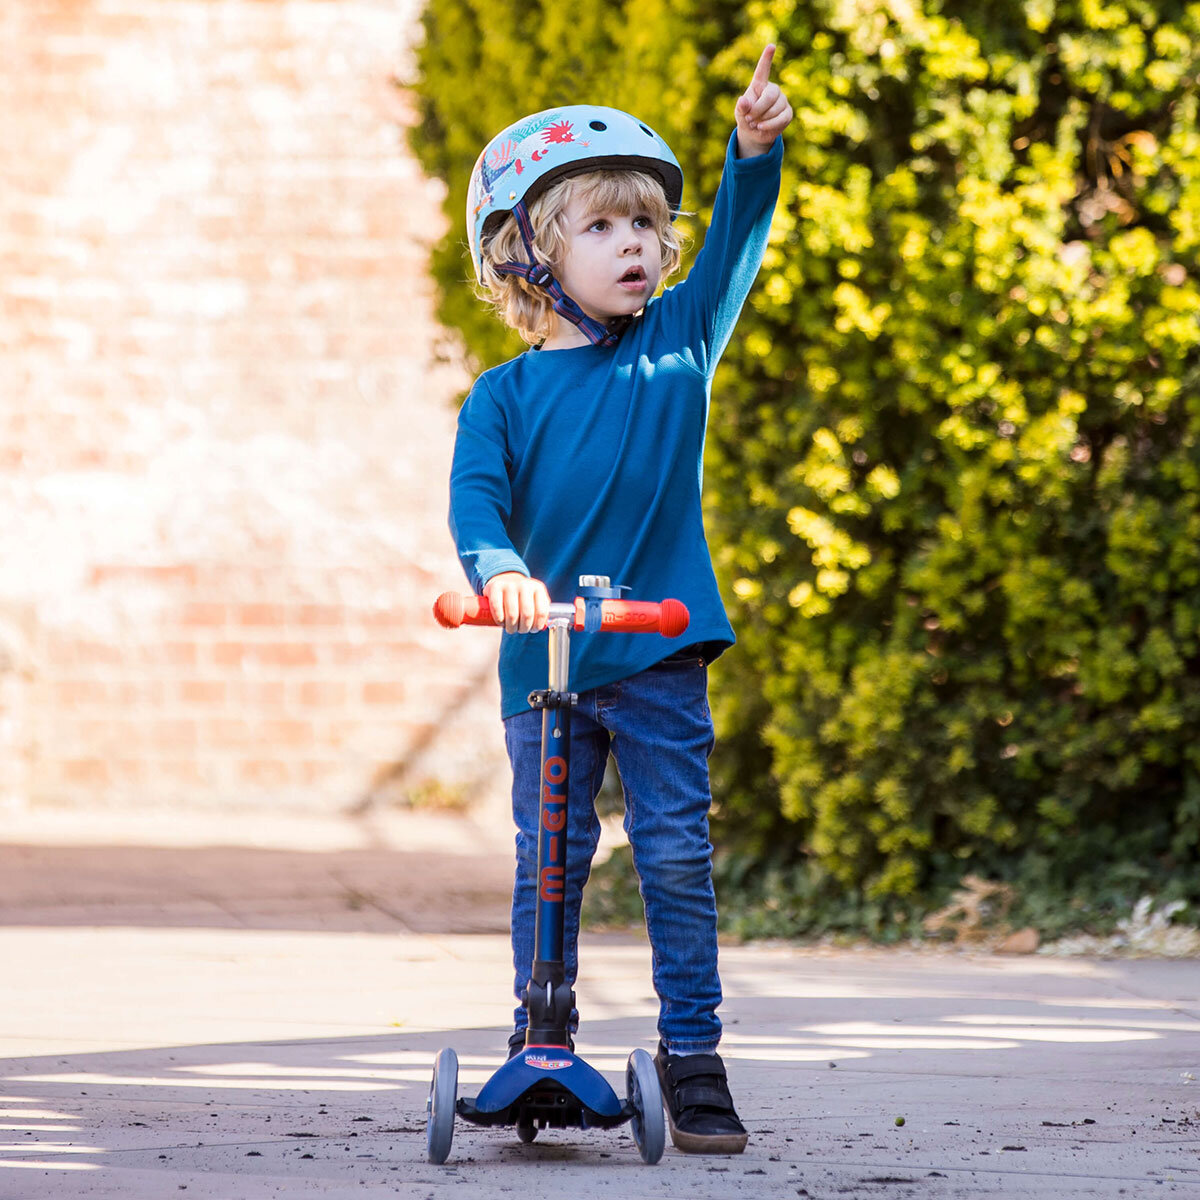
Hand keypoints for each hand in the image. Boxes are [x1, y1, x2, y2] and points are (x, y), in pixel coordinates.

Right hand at [483, 571, 550, 633]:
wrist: (504, 579)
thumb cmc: (522, 596)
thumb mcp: (535, 598)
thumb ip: (542, 610)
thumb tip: (543, 627)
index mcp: (538, 588)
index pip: (542, 612)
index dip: (537, 625)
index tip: (532, 630)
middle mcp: (525, 585)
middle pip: (527, 614)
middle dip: (524, 628)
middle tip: (520, 630)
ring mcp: (509, 585)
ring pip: (512, 614)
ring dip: (511, 627)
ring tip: (511, 628)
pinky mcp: (495, 587)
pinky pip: (497, 609)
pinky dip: (499, 620)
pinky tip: (501, 622)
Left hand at [735, 43, 792, 157]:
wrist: (755, 133)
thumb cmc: (746, 118)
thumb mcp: (740, 113)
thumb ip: (741, 107)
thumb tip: (742, 101)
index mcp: (759, 85)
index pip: (763, 70)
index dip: (767, 58)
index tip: (771, 46)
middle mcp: (772, 89)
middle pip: (770, 96)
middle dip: (758, 110)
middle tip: (749, 119)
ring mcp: (782, 100)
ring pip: (775, 109)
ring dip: (762, 120)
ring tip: (755, 124)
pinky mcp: (788, 112)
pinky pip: (782, 118)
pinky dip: (770, 125)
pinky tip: (762, 128)